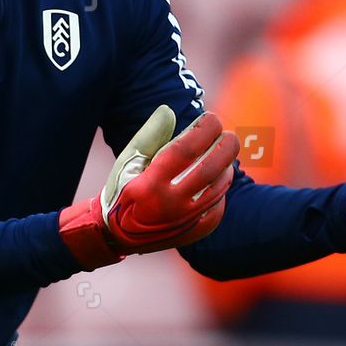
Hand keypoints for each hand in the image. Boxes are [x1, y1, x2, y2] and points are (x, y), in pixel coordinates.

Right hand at [59, 106, 239, 269]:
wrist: (117, 234)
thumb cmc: (122, 189)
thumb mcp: (127, 161)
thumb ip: (148, 136)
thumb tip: (169, 110)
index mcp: (149, 185)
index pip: (185, 150)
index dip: (204, 129)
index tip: (211, 118)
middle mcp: (169, 206)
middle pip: (209, 169)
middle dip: (225, 146)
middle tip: (229, 135)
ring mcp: (184, 222)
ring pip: (218, 189)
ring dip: (226, 167)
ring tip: (224, 153)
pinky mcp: (194, 233)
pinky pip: (217, 208)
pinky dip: (220, 190)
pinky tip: (216, 178)